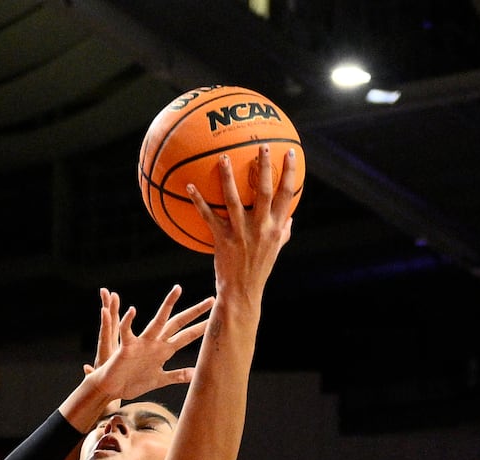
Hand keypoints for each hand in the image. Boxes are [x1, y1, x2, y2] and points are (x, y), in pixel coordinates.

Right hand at [83, 284, 211, 403]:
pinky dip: (128, 321)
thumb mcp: (159, 379)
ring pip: (157, 322)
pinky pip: (126, 332)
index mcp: (163, 350)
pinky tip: (133, 310)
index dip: (201, 328)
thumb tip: (194, 374)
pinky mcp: (126, 348)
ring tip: (177, 290)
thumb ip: (176, 375)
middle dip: (194, 312)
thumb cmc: (133, 382)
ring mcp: (142, 343)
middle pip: (178, 323)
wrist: (112, 388)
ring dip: (167, 306)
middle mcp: (155, 343)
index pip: (187, 336)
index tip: (216, 318)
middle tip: (212, 300)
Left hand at [187, 144, 297, 300]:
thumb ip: (283, 233)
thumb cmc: (259, 270)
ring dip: (228, 178)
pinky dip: (198, 201)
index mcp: (276, 228)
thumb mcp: (276, 251)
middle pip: (263, 192)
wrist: (242, 293)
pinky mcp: (222, 240)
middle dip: (263, 167)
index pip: (287, 195)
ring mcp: (241, 233)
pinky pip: (208, 216)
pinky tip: (189, 186)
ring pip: (234, 201)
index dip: (289, 173)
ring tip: (222, 158)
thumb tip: (290, 218)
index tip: (290, 152)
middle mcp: (261, 228)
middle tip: (260, 146)